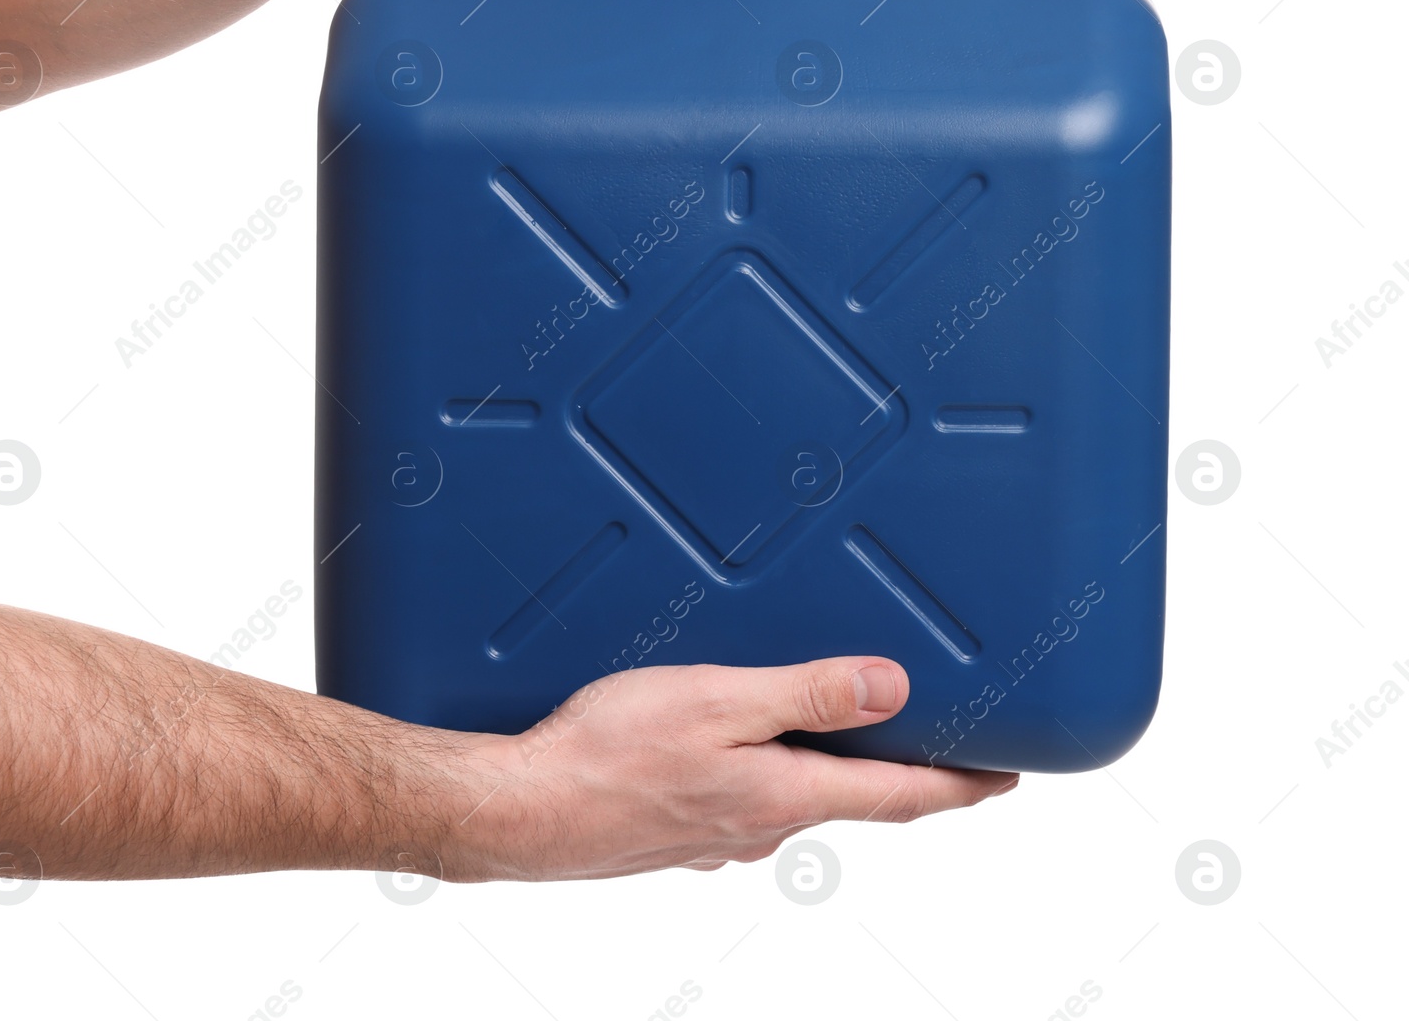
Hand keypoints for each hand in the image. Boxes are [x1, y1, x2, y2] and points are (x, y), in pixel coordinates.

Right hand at [441, 656, 1016, 880]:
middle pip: (853, 799)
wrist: (519, 811)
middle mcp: (761, 827)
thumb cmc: (608, 752)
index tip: (1008, 776)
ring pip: (794, 800)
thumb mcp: (717, 701)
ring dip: (826, 769)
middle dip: (898, 771)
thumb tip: (896, 689)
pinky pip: (744, 802)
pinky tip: (735, 748)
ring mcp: (718, 838)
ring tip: (834, 727)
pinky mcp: (676, 835)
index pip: (901, 796)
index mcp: (784, 795)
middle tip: (932, 738)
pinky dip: (765, 775)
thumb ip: (807, 695)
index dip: (962, 785)